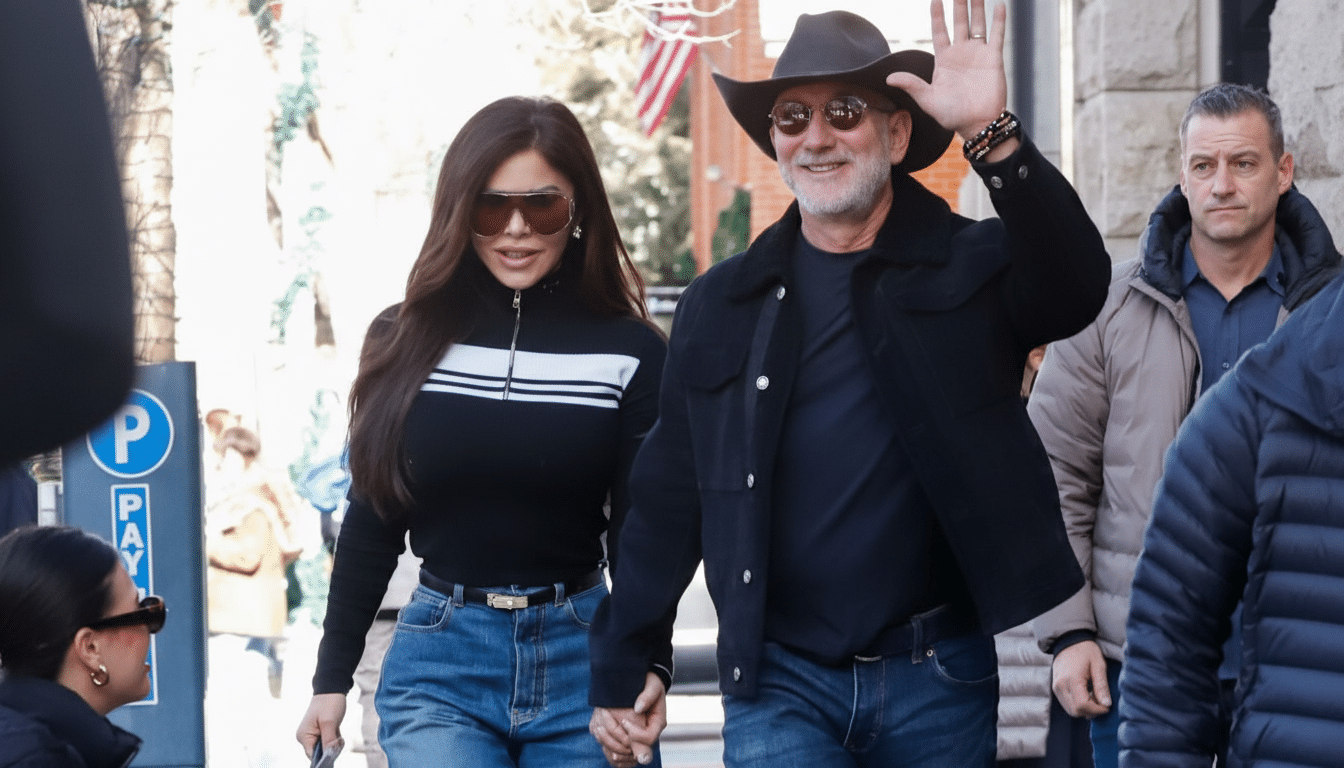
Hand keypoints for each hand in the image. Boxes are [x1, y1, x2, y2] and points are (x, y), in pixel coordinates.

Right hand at [296, 693, 346, 758]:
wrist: (332, 688)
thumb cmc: (328, 703)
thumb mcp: (329, 722)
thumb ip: (328, 740)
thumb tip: (329, 756)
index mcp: (304, 736)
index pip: (312, 755)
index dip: (324, 757)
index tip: (334, 752)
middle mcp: (306, 737)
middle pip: (320, 753)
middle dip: (331, 748)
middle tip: (339, 738)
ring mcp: (313, 734)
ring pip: (326, 747)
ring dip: (335, 743)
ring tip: (338, 732)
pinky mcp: (321, 732)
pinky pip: (329, 741)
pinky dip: (335, 739)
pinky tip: (338, 731)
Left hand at [590, 672, 667, 766]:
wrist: (644, 682)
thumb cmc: (649, 682)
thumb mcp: (652, 685)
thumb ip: (647, 696)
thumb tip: (638, 709)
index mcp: (658, 723)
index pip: (648, 739)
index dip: (635, 733)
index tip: (623, 721)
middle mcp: (649, 732)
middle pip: (636, 750)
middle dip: (619, 741)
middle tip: (604, 728)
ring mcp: (639, 736)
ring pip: (626, 753)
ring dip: (610, 745)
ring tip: (599, 729)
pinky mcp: (629, 736)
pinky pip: (619, 750)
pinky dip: (608, 746)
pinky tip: (599, 733)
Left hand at [886, 0, 1009, 142]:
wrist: (977, 124)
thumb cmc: (951, 115)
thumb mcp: (927, 99)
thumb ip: (911, 85)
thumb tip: (888, 78)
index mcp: (944, 60)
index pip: (939, 31)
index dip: (937, 15)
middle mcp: (961, 53)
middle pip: (959, 21)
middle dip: (958, 4)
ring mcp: (978, 54)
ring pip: (977, 24)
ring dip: (977, 6)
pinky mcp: (994, 58)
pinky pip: (997, 35)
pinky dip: (999, 20)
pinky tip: (999, 5)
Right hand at [1051, 640, 1112, 717]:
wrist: (1068, 641)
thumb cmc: (1086, 651)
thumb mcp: (1098, 665)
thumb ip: (1102, 686)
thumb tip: (1106, 704)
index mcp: (1071, 680)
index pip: (1082, 706)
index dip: (1097, 710)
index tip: (1107, 706)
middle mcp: (1060, 686)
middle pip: (1076, 711)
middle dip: (1091, 711)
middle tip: (1101, 702)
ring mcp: (1056, 688)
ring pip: (1071, 710)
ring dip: (1084, 709)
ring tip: (1094, 697)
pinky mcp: (1056, 689)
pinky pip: (1067, 705)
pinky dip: (1078, 705)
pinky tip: (1086, 695)